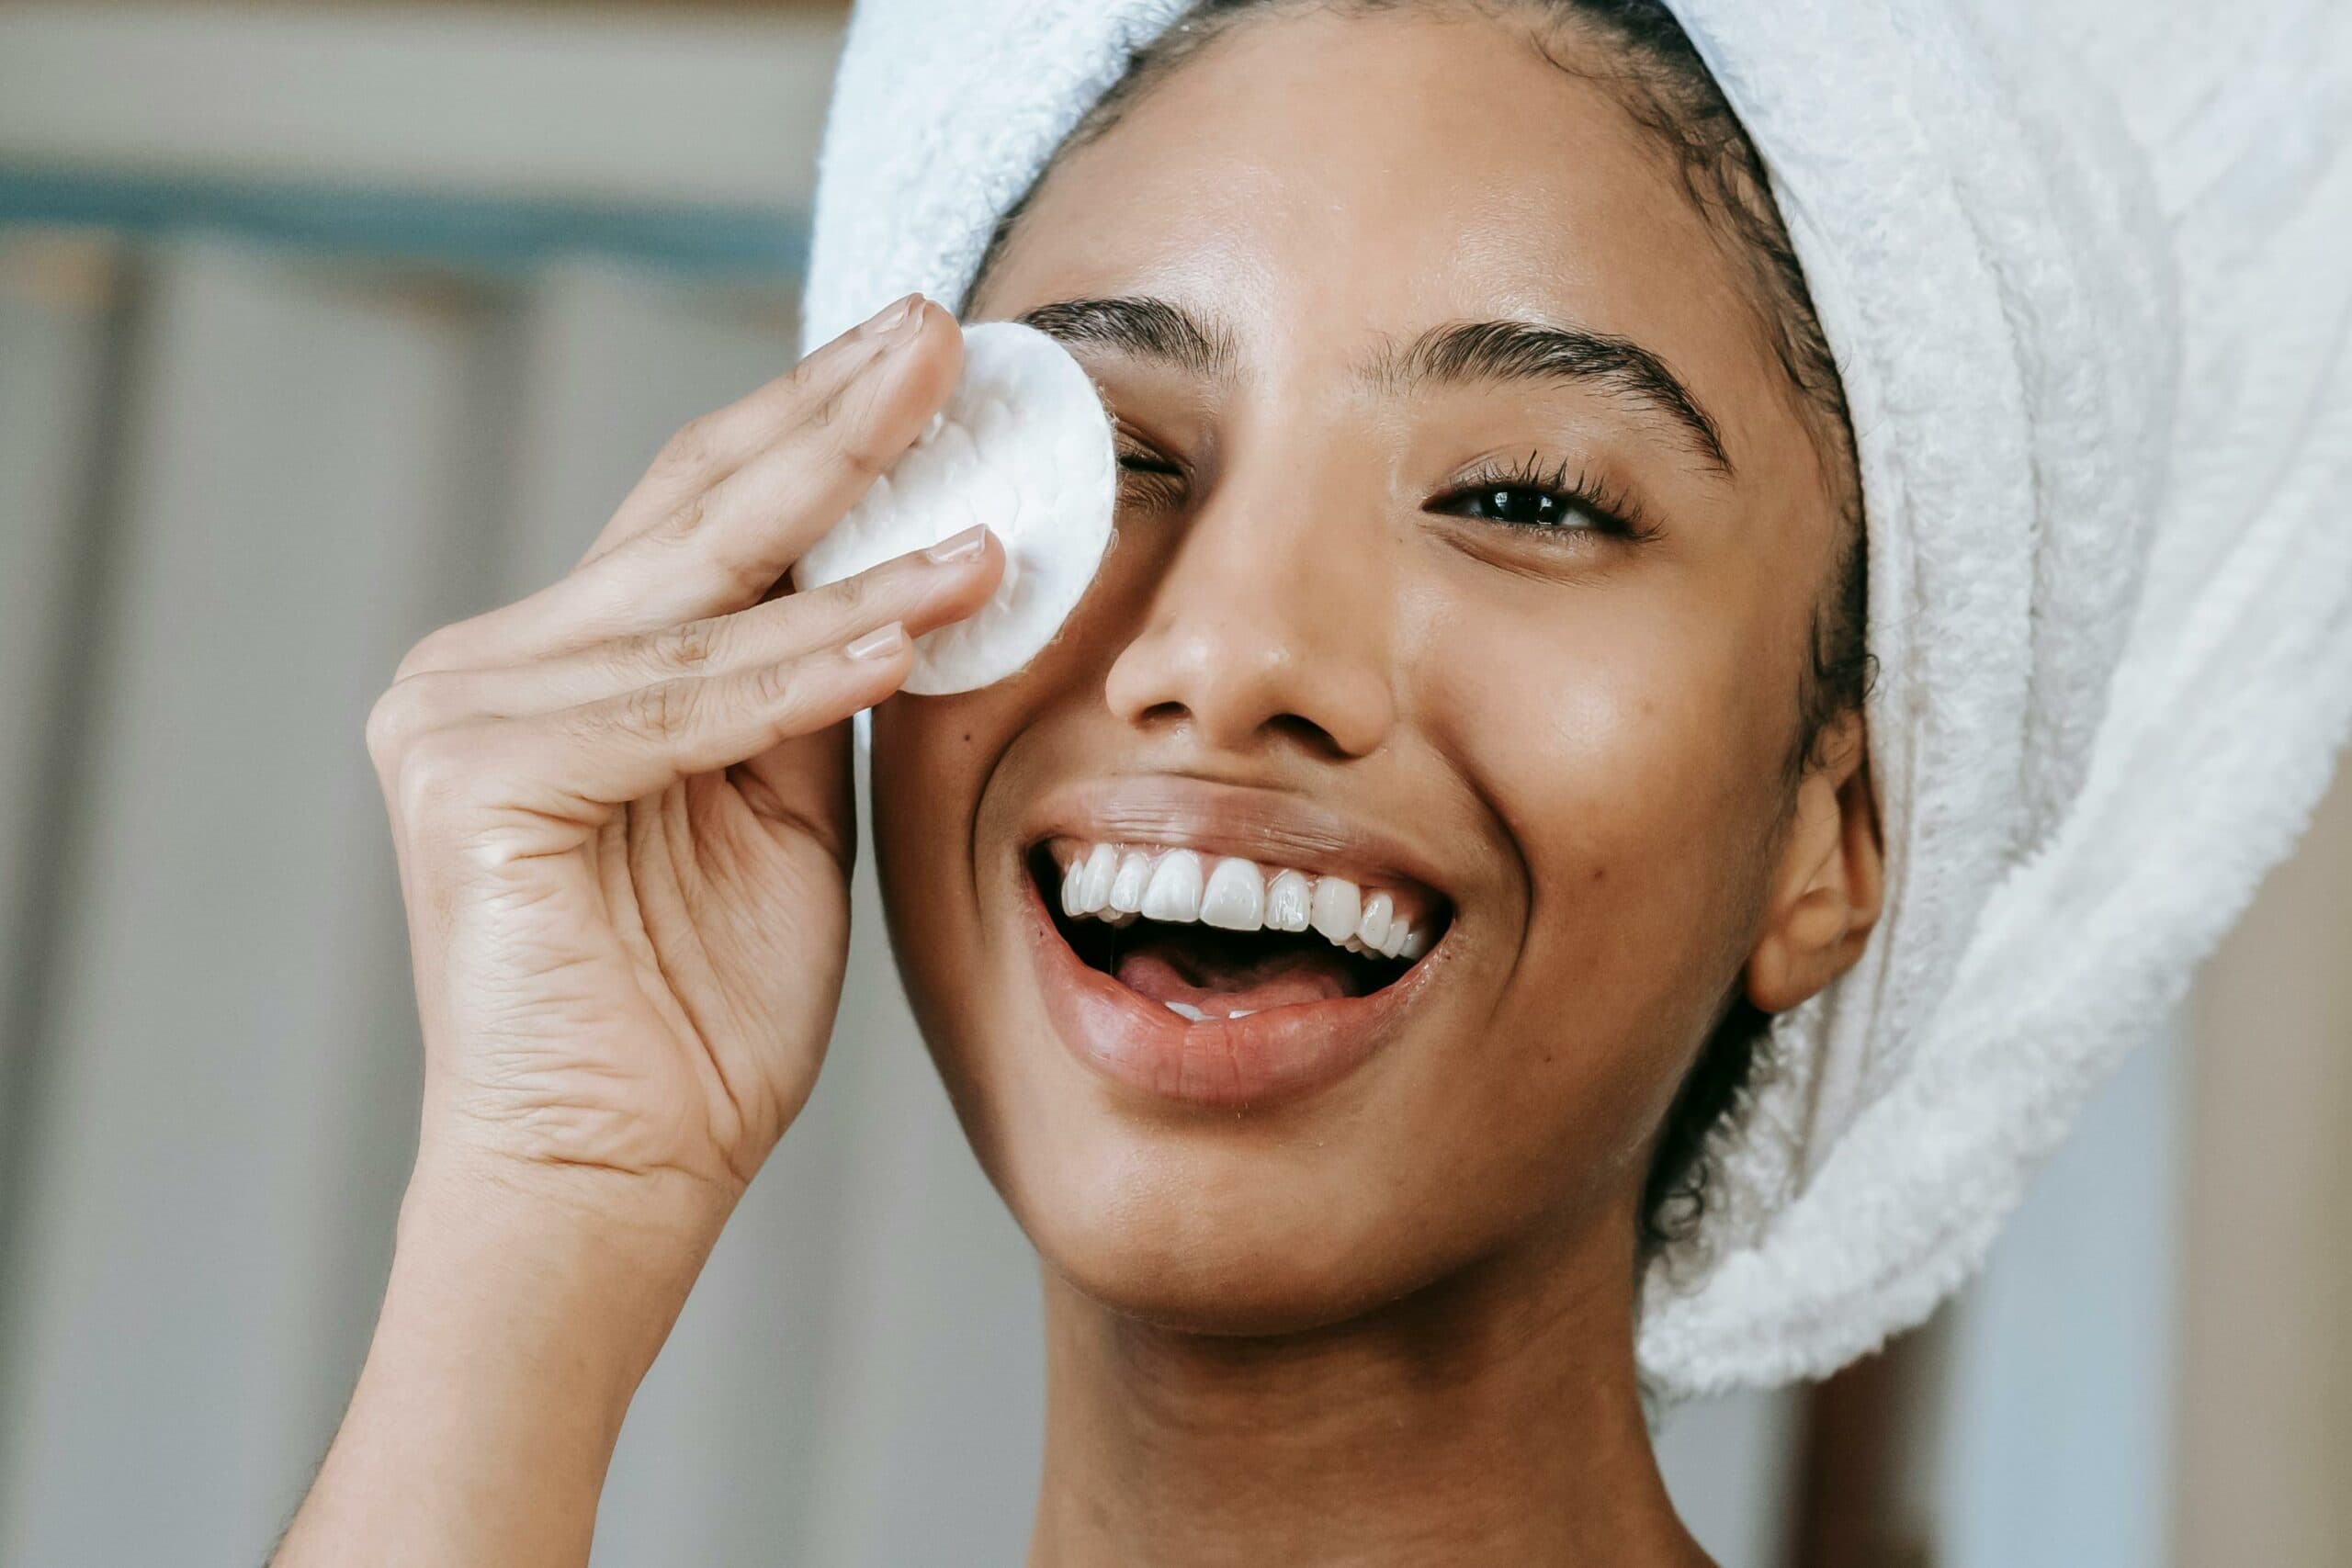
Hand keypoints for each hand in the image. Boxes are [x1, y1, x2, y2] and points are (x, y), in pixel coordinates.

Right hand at [275, 295, 993, 1567]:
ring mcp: (461, 713)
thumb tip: (902, 572)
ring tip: (980, 463)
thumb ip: (806, 692)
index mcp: (553, 669)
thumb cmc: (695, 1021)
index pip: (701, 518)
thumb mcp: (779, 815)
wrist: (608, 1183)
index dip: (817, 430)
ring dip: (859, 528)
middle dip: (834, 418)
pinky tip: (922, 609)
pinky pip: (692, 704)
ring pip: (705, 600)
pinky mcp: (476, 778)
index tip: (925, 357)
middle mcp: (485, 668)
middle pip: (692, 514)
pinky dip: (816, 661)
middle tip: (944, 330)